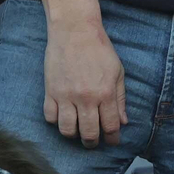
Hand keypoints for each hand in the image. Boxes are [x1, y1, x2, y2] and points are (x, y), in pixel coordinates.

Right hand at [41, 0, 127, 147]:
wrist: (74, 31)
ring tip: (78, 132)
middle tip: (93, 142)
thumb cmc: (99, 48)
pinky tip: (63, 117)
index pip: (110, 125)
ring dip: (74, 135)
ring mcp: (66, 96)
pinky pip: (50, 117)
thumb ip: (121, 98)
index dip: (113, 138)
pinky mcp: (50, 91)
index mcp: (105, 93)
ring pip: (68, 130)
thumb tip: (123, 121)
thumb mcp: (117, 70)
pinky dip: (56, 122)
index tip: (112, 141)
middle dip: (93, 142)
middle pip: (89, 133)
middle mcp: (86, 98)